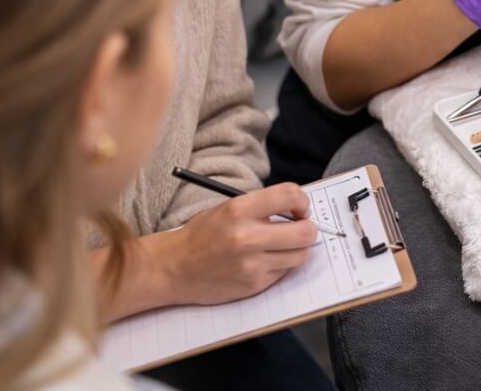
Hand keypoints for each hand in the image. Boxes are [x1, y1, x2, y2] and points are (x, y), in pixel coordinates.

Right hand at [159, 183, 317, 305]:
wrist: (171, 268)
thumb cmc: (201, 235)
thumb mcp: (228, 208)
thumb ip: (262, 207)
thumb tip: (298, 209)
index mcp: (238, 210)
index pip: (289, 195)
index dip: (302, 201)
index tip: (299, 208)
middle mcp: (246, 237)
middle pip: (305, 232)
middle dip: (308, 229)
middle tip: (299, 228)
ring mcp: (251, 265)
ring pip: (301, 255)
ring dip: (297, 250)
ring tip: (281, 246)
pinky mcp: (253, 285)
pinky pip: (284, 273)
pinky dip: (281, 266)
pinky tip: (264, 261)